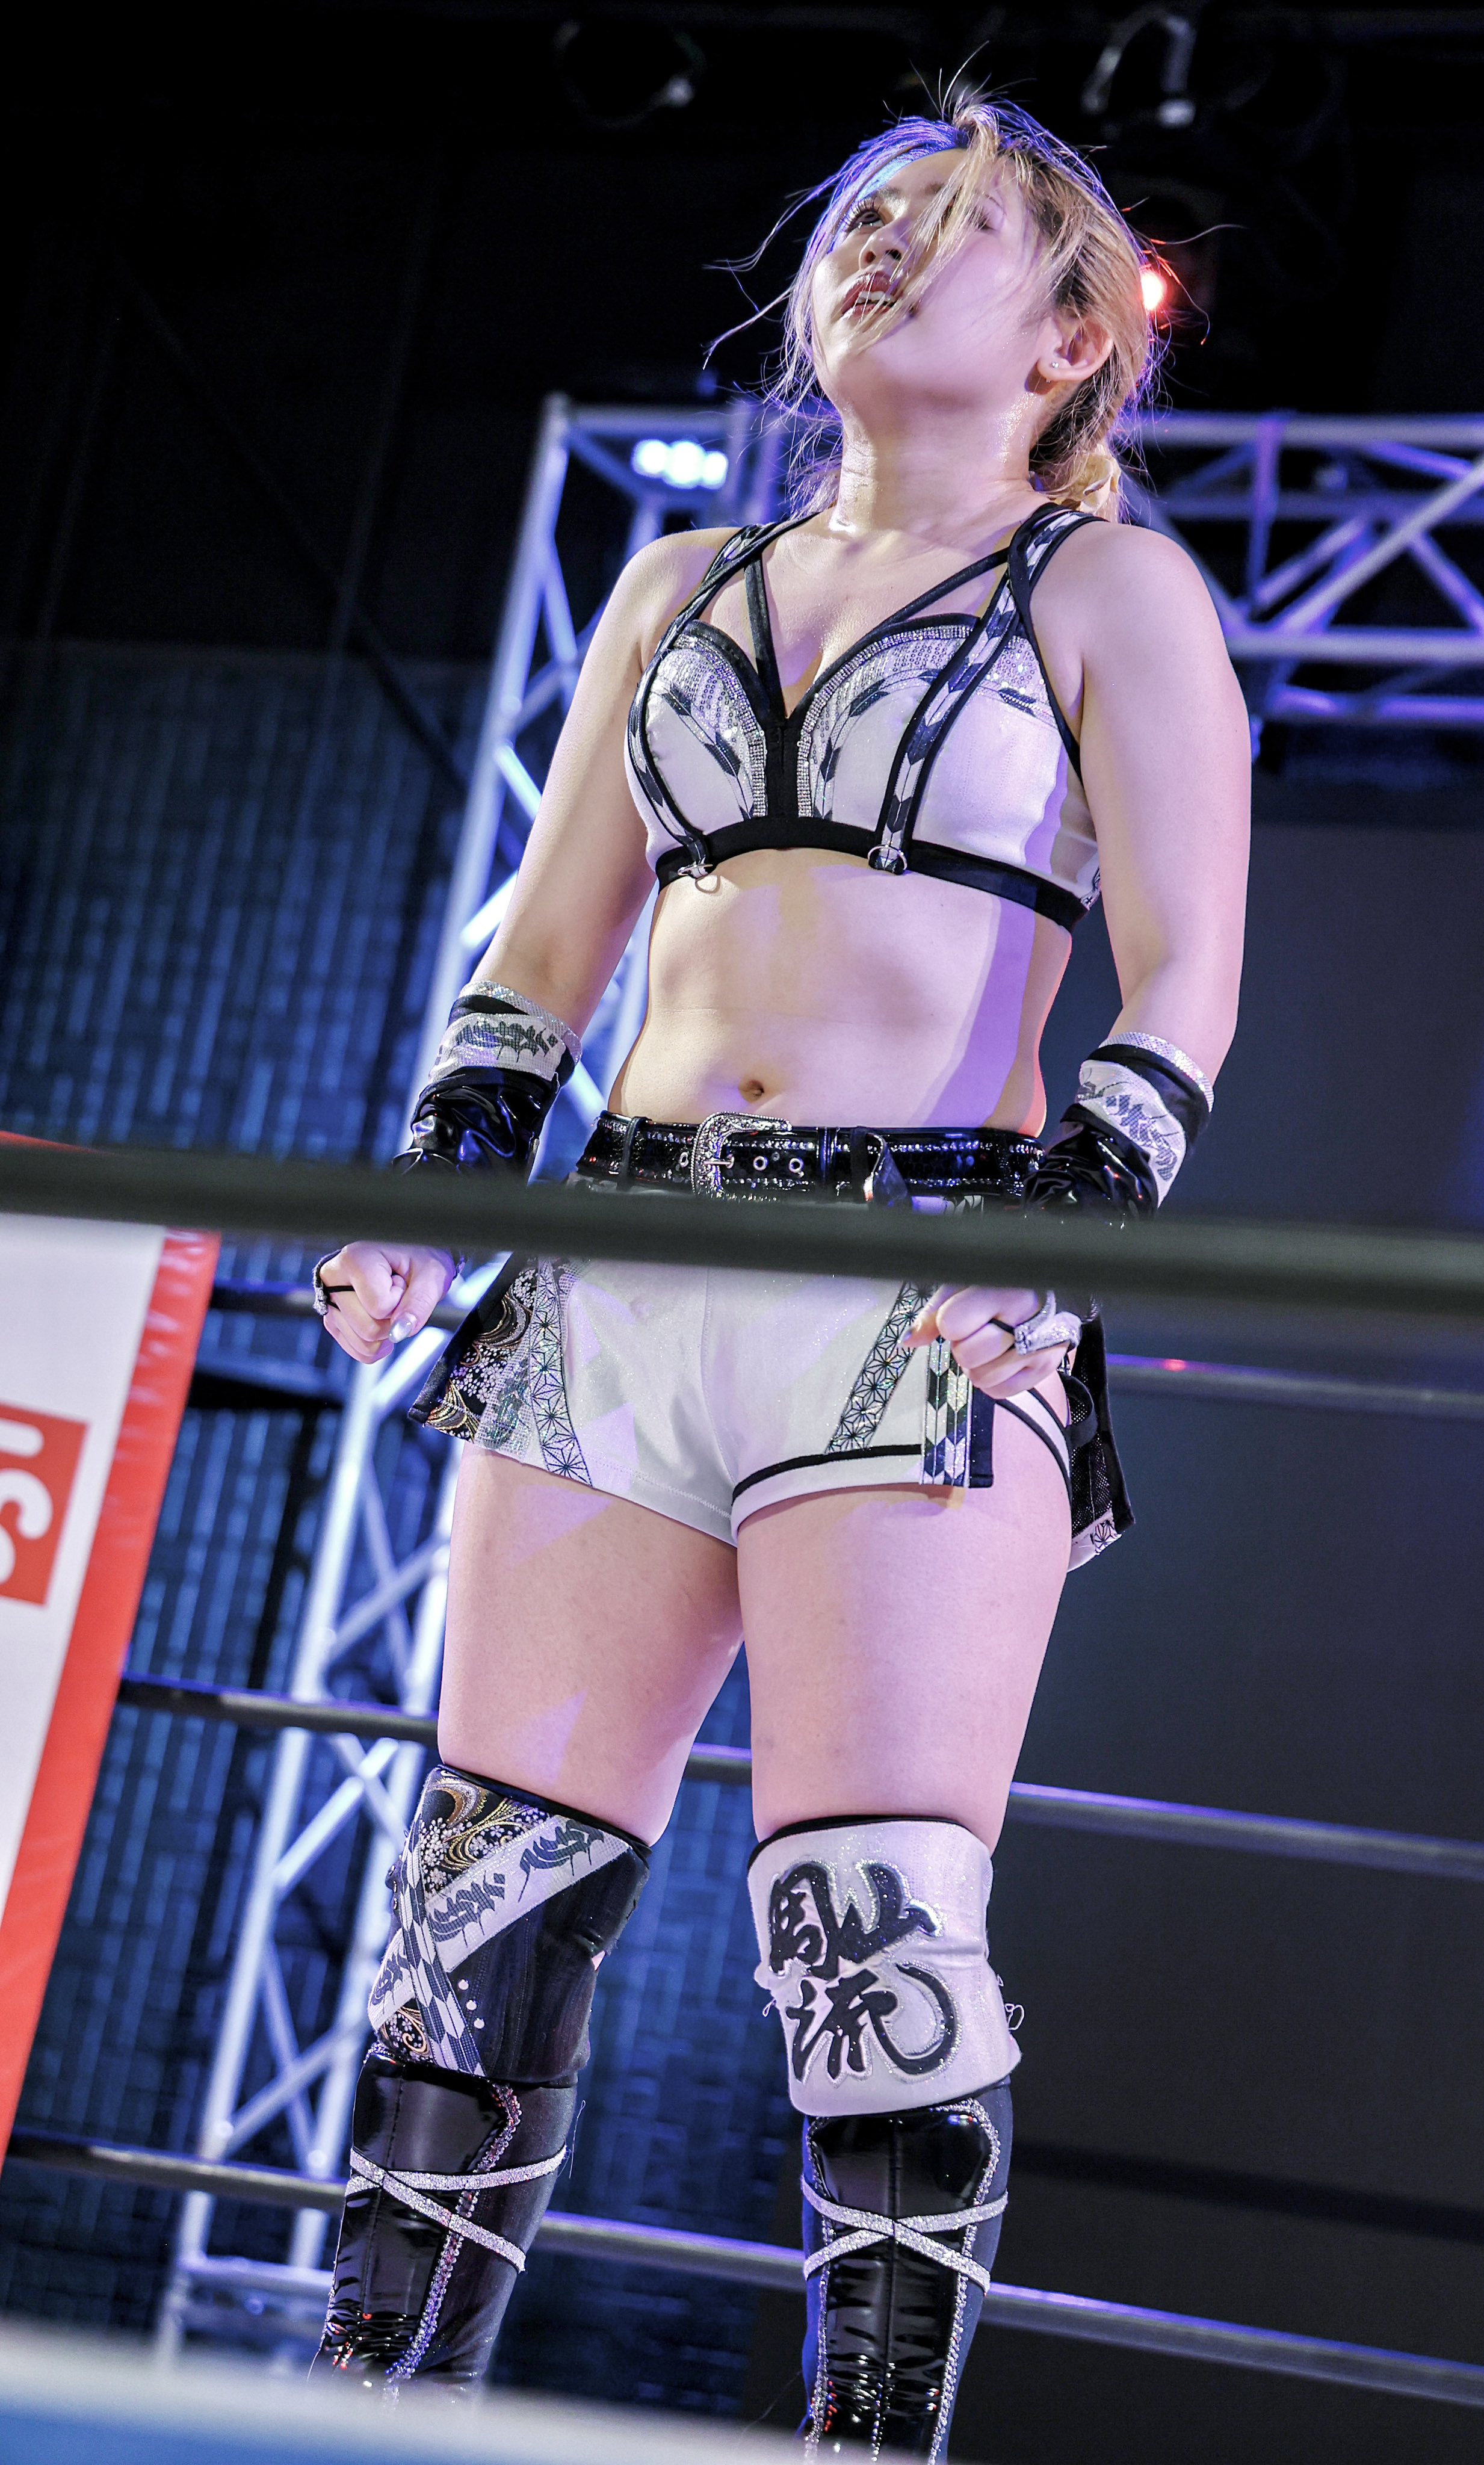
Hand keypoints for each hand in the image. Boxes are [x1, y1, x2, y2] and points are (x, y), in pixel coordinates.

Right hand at [316, 1243, 456, 1363]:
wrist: (409, 1259)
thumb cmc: (418, 1259)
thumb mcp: (432, 1274)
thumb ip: (419, 1303)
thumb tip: (399, 1332)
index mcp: (354, 1259)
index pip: (379, 1307)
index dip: (400, 1301)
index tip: (400, 1281)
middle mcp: (334, 1278)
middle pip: (368, 1329)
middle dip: (392, 1320)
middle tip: (395, 1294)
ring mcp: (329, 1301)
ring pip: (363, 1343)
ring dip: (385, 1331)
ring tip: (387, 1302)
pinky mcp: (332, 1319)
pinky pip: (357, 1350)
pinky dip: (377, 1344)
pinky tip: (381, 1319)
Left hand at [906, 1285, 1073, 1399]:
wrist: (1053, 1292)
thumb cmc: (1002, 1286)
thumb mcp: (965, 1286)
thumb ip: (935, 1312)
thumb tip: (909, 1340)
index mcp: (1004, 1290)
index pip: (951, 1324)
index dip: (951, 1321)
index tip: (965, 1312)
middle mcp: (1026, 1318)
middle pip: (967, 1355)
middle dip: (966, 1345)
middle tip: (980, 1330)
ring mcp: (1039, 1346)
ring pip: (981, 1378)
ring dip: (980, 1364)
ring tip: (993, 1342)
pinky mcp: (1046, 1367)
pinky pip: (1000, 1392)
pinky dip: (995, 1379)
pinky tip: (1003, 1357)